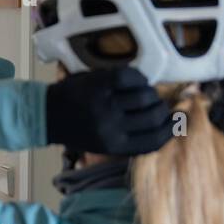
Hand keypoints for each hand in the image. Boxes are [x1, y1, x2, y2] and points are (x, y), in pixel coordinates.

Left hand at [45, 65, 172, 156]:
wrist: (48, 114)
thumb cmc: (79, 130)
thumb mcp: (104, 143)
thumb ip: (131, 138)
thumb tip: (165, 124)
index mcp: (114, 146)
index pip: (154, 141)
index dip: (171, 130)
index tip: (176, 121)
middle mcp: (112, 127)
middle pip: (154, 118)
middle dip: (162, 109)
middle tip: (159, 104)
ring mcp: (106, 104)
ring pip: (146, 96)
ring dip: (150, 93)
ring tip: (145, 92)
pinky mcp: (100, 83)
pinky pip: (132, 77)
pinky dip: (139, 78)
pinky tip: (135, 81)